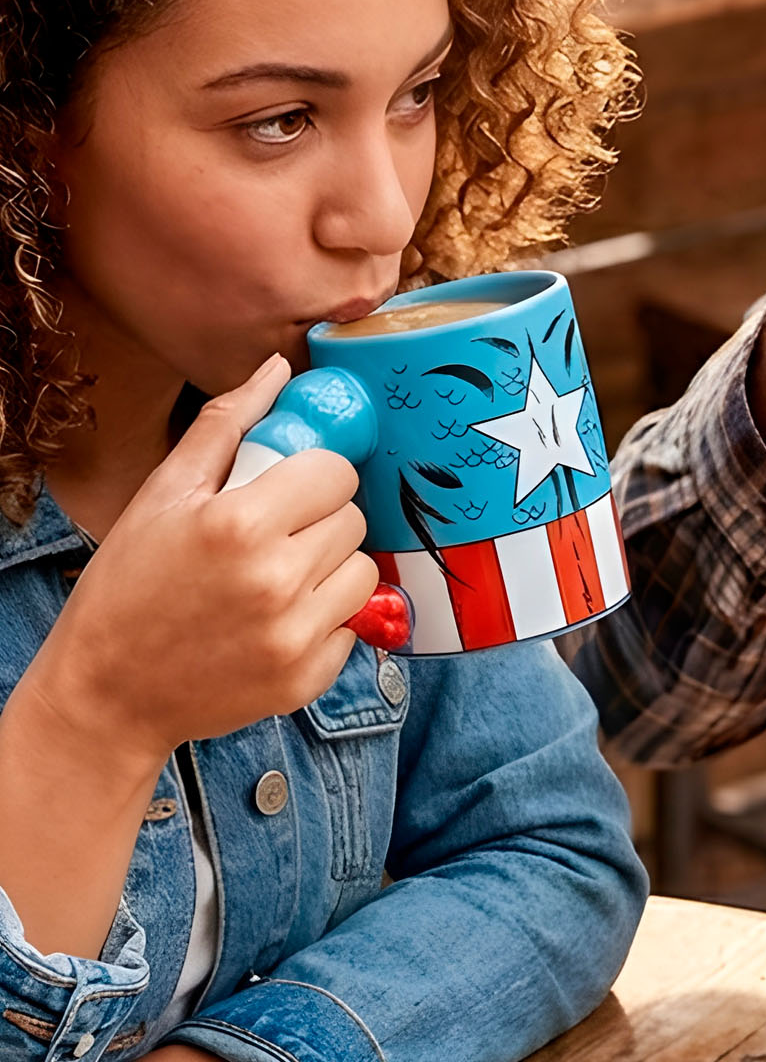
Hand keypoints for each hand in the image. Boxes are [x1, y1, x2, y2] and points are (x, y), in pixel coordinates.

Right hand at [27, 354, 378, 771]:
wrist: (106, 692)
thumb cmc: (129, 585)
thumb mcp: (163, 495)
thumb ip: (227, 426)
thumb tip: (280, 370)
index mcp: (239, 524)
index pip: (336, 472)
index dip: (315, 476)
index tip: (288, 490)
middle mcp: (276, 581)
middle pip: (353, 520)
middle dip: (320, 521)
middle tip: (273, 537)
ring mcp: (294, 636)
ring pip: (362, 571)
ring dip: (330, 569)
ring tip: (276, 579)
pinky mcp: (306, 679)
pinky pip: (352, 626)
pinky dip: (323, 621)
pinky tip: (274, 623)